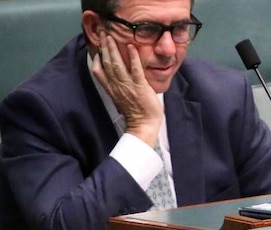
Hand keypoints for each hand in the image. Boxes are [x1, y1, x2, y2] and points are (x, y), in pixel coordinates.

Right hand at [91, 32, 161, 146]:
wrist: (143, 125)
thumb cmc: (135, 113)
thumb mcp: (120, 99)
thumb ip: (117, 87)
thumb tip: (116, 79)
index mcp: (111, 89)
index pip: (98, 71)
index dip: (96, 57)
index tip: (96, 46)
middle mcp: (116, 85)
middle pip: (106, 62)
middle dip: (103, 46)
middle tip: (102, 33)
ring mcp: (127, 85)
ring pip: (116, 64)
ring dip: (113, 48)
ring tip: (111, 36)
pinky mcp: (140, 86)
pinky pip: (135, 69)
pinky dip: (133, 57)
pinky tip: (131, 46)